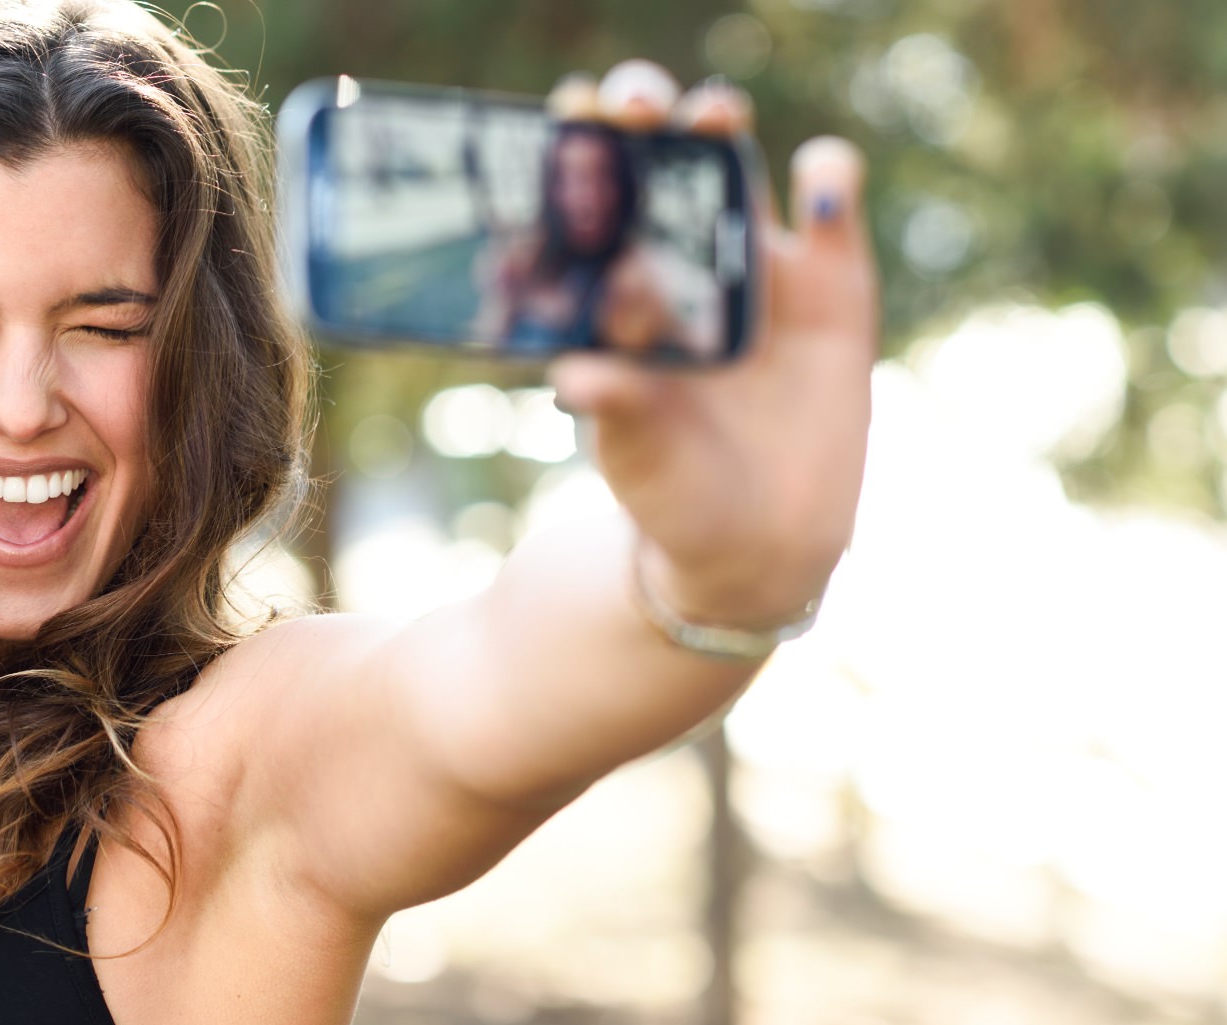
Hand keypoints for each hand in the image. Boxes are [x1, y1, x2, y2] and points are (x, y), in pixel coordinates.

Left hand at [545, 63, 876, 625]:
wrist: (760, 543)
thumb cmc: (673, 493)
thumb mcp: (639, 457)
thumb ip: (618, 408)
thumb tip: (577, 376)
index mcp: (613, 291)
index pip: (585, 201)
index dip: (574, 152)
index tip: (565, 123)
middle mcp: (677, 260)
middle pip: (657, 157)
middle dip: (643, 113)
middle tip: (634, 107)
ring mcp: (754, 266)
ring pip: (736, 162)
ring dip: (720, 123)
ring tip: (709, 118)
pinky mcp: (831, 285)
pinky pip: (833, 208)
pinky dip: (832, 179)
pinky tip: (821, 189)